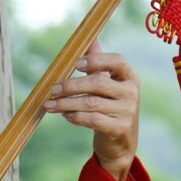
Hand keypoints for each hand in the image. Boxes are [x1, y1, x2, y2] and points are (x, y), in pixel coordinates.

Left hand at [44, 38, 139, 180]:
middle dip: (71, 85)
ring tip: (49, 104)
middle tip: (52, 89)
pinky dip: (75, 116)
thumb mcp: (108, 84)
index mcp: (128, 77)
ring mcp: (127, 111)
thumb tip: (89, 37)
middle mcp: (131, 92)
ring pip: (91, 103)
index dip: (96, 60)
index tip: (75, 64)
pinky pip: (92, 119)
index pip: (117, 61)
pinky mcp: (119, 129)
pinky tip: (65, 115)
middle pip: (98, 83)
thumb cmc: (110, 107)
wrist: (120, 143)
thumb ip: (99, 62)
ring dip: (66, 103)